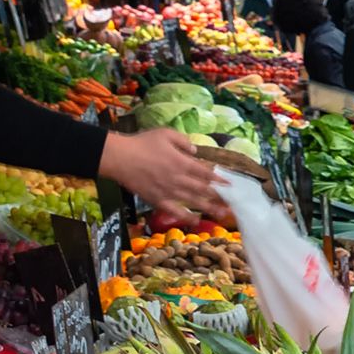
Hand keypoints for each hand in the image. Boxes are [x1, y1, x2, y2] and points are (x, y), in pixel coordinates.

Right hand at [98, 127, 222, 215]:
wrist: (120, 158)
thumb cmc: (142, 143)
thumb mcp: (166, 134)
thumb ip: (183, 141)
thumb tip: (195, 150)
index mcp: (183, 163)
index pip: (207, 173)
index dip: (220, 179)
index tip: (231, 184)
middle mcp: (179, 179)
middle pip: (204, 189)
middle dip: (220, 196)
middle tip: (233, 203)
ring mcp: (169, 192)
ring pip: (193, 201)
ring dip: (209, 208)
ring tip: (223, 214)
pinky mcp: (158, 200)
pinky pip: (175, 211)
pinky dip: (187, 216)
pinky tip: (196, 220)